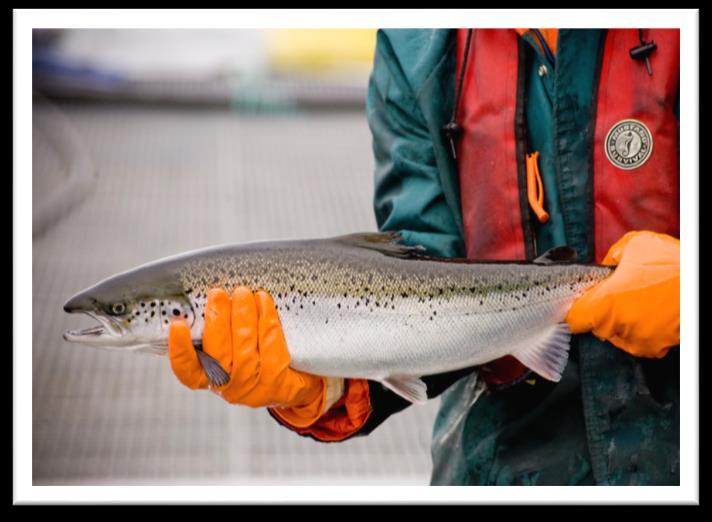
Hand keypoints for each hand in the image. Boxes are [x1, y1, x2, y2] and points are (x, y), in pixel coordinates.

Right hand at [168, 287, 341, 426]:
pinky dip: (266, 320)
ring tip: (242, 292)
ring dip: (243, 316)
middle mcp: (228, 386)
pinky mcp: (277, 382)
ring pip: (244, 348)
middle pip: (217, 354)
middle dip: (217, 320)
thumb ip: (219, 329)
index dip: (179, 349)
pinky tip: (264, 302)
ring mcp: (253, 387)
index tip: (177, 324)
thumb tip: (208, 294)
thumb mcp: (233, 346)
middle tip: (217, 293)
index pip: (187, 370)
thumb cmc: (257, 353)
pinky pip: (271, 347)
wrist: (298, 379)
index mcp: (209, 378)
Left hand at [566, 231, 679, 357]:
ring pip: (615, 335)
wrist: (701, 285)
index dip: (577, 309)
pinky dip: (639, 332)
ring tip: (640, 303)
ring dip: (621, 323)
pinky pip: (636, 343)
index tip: (583, 302)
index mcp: (606, 302)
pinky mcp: (654, 349)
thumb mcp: (635, 245)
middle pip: (595, 327)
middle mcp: (618, 325)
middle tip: (620, 296)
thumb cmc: (672, 262)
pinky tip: (651, 315)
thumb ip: (610, 258)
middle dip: (602, 312)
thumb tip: (603, 268)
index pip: (574, 319)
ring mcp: (637, 340)